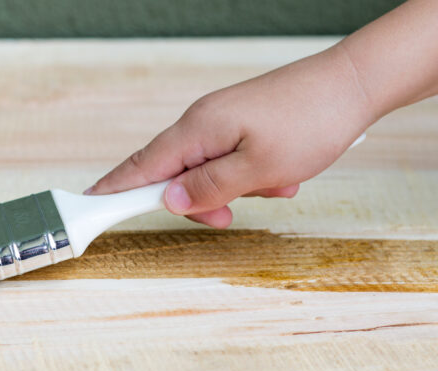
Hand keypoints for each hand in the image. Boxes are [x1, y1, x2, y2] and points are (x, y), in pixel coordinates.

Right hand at [85, 44, 371, 227]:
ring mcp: (219, 123)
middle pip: (171, 174)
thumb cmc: (310, 121)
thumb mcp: (259, 168)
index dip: (113, 191)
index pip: (139, 167)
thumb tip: (170, 201)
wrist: (352, 85)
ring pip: (203, 172)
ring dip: (230, 191)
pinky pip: (227, 162)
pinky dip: (247, 178)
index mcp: (197, 131)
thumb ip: (209, 188)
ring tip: (270, 186)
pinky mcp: (238, 125)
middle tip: (227, 215)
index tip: (89, 207)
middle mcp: (201, 123)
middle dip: (196, 202)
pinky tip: (278, 176)